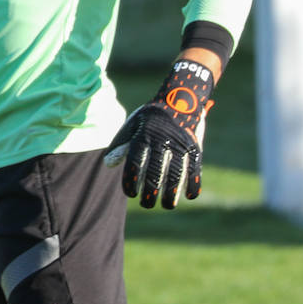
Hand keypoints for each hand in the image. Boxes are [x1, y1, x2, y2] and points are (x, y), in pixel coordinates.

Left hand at [105, 59, 213, 208]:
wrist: (179, 98)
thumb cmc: (149, 117)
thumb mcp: (132, 125)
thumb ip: (120, 145)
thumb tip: (107, 164)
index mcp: (143, 136)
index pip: (135, 162)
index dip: (132, 180)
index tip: (130, 193)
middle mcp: (161, 140)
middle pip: (156, 172)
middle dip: (151, 192)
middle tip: (147, 204)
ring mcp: (180, 144)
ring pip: (176, 174)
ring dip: (172, 193)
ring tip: (166, 206)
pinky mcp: (194, 147)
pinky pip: (195, 168)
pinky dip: (193, 183)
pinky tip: (189, 196)